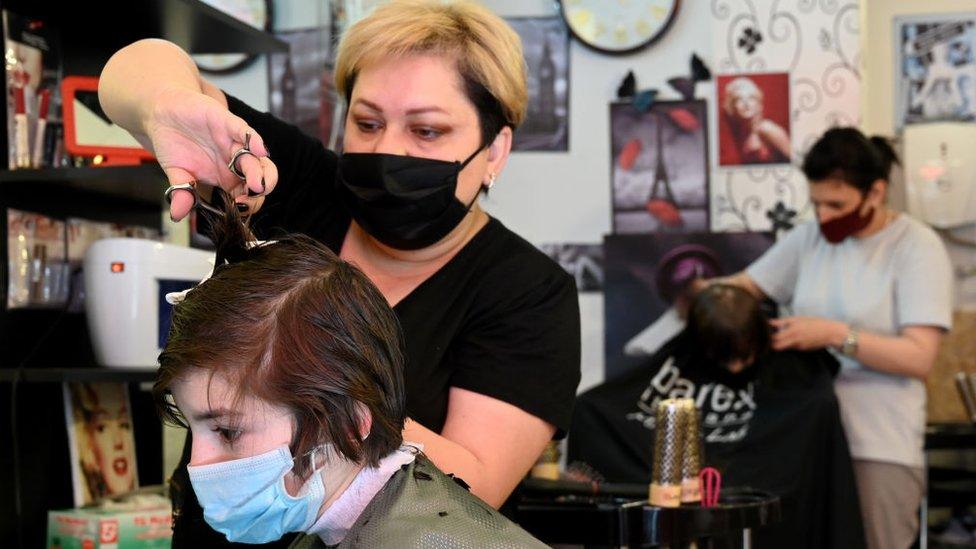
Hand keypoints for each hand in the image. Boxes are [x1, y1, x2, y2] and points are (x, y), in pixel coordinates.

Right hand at [145, 87, 278, 219]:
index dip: (248, 204)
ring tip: (256, 184)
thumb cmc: (175, 144)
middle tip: (252, 196)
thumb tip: (176, 215)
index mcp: (227, 178)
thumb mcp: (177, 173)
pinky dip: (254, 140)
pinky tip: (259, 149)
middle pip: (260, 178)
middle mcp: (236, 162)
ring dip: (258, 171)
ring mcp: (234, 143)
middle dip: (260, 188)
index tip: (239, 209)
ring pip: (256, 158)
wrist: (163, 114)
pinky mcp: (228, 122)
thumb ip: (182, 193)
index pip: (248, 196)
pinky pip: (245, 132)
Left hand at [769, 316, 845, 350]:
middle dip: (771, 344)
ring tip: (778, 338)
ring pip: (784, 348)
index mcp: (792, 331)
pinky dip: (789, 345)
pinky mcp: (802, 350)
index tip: (764, 333)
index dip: (768, 337)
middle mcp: (794, 341)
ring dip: (780, 344)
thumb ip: (782, 322)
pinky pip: (792, 348)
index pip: (774, 338)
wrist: (831, 333)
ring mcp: (798, 347)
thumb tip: (769, 322)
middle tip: (768, 339)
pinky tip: (791, 340)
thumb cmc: (814, 323)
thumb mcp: (798, 319)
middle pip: (776, 347)